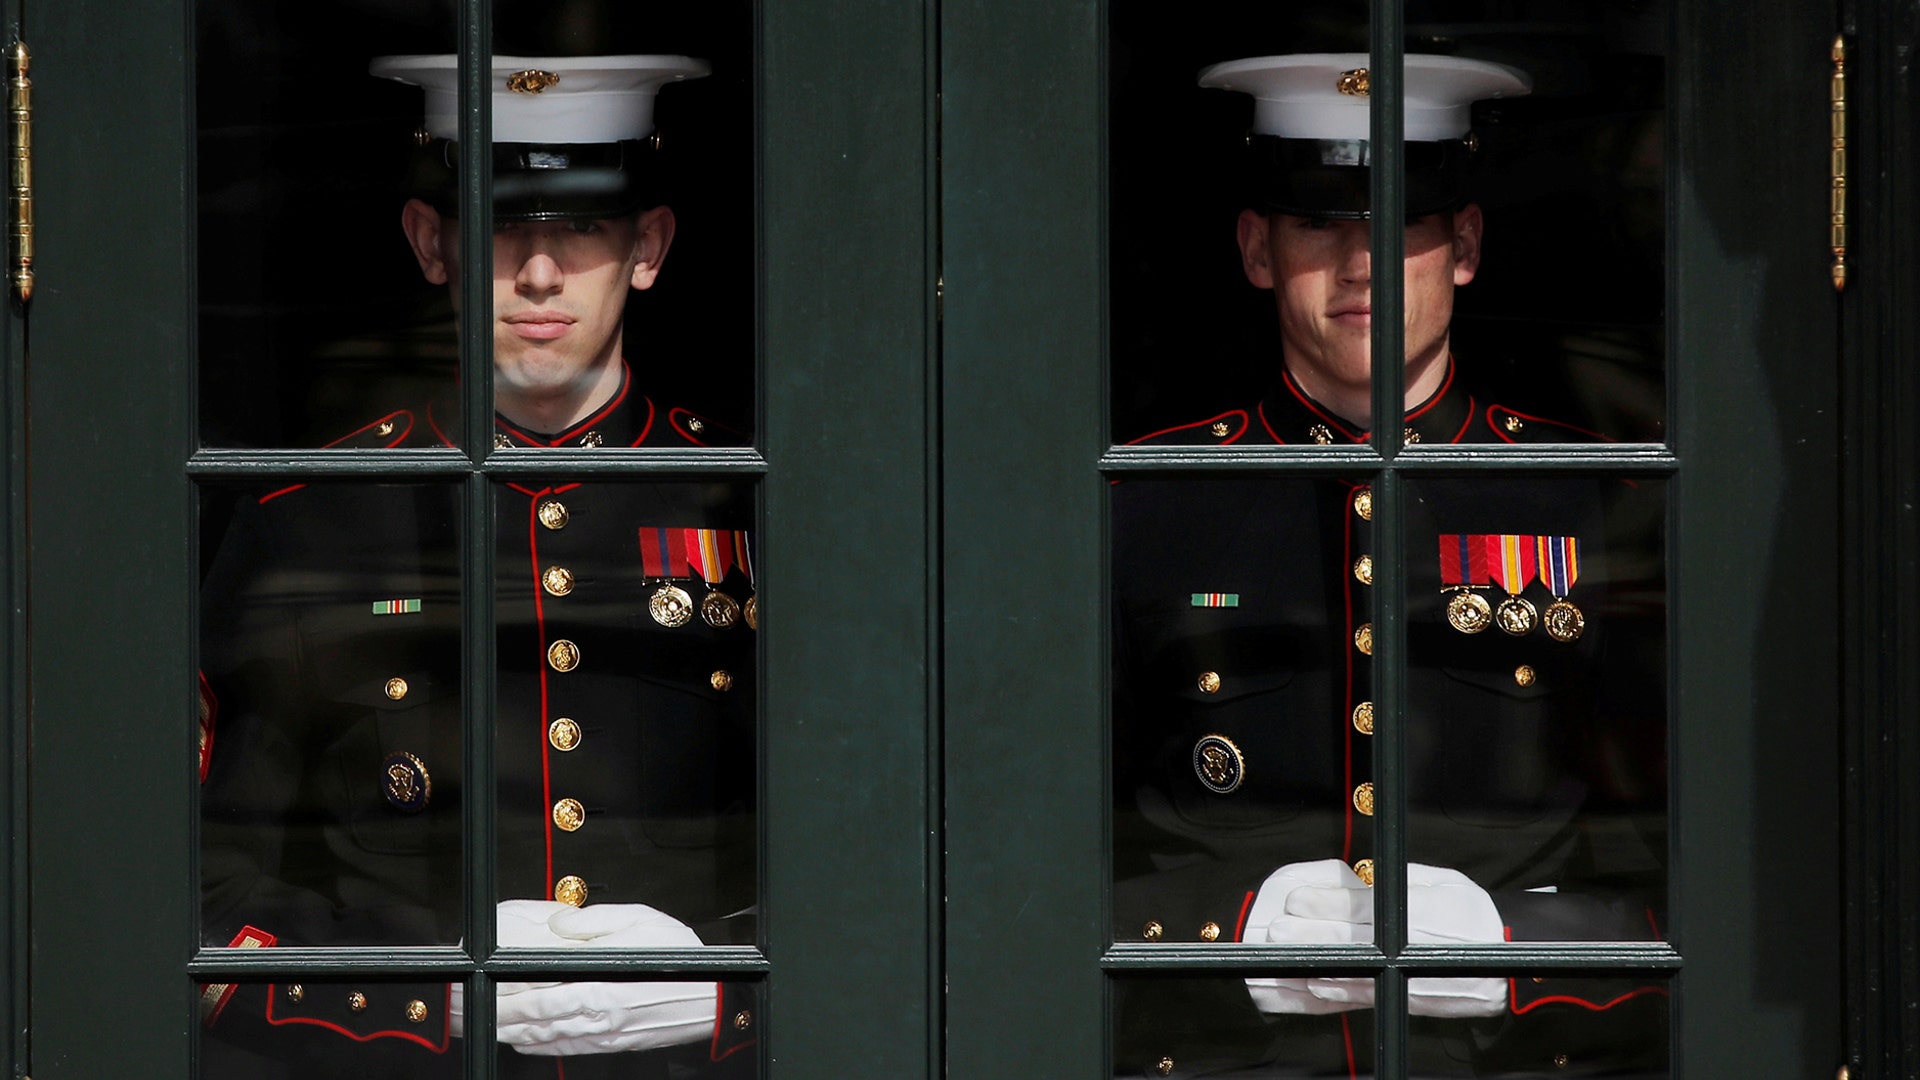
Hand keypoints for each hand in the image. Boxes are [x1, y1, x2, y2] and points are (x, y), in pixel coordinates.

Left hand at [494, 903, 715, 1054]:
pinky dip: (541, 1046)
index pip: (539, 990)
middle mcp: (597, 1013)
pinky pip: (567, 1048)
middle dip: (502, 1015)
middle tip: (476, 1011)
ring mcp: (604, 1032)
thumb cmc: (680, 957)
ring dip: (516, 1032)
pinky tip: (527, 1041)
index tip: (487, 984)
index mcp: (599, 983)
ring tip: (494, 1025)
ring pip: (548, 1036)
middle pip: (536, 1018)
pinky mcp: (613, 1042)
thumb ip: (591, 922)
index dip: (507, 991)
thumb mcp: (638, 921)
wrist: (714, 993)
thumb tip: (557, 924)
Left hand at [1242, 860, 1507, 1017]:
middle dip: (1312, 934)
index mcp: (1423, 911)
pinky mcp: (1410, 997)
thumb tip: (1361, 878)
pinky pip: (1369, 995)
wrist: (1508, 960)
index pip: (1367, 907)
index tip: (1297, 900)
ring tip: (1285, 956)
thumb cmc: (1473, 914)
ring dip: (1318, 964)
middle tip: (1279, 929)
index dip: (1328, 904)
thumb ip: (1400, 881)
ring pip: (1357, 971)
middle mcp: (1416, 946)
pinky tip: (1315, 984)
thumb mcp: (1443, 883)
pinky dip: (1339, 992)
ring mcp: (1412, 975)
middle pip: (1356, 939)